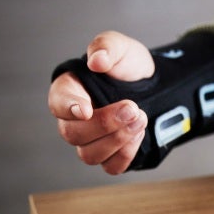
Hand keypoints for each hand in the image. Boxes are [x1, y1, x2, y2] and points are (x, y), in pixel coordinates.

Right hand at [47, 31, 153, 173]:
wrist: (155, 86)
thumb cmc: (129, 66)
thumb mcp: (121, 47)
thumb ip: (106, 47)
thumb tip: (97, 60)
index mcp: (69, 91)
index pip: (57, 104)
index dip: (68, 108)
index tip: (86, 109)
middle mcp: (74, 120)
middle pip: (73, 134)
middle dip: (105, 124)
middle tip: (132, 108)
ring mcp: (91, 141)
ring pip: (89, 154)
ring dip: (117, 139)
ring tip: (140, 118)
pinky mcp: (111, 156)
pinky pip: (111, 166)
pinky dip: (126, 153)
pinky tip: (139, 133)